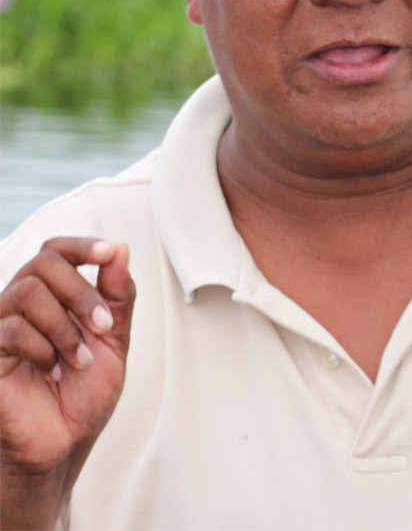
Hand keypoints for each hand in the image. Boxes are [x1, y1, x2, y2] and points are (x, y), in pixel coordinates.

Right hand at [1, 237, 135, 528]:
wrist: (64, 444)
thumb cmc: (84, 393)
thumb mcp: (112, 340)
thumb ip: (117, 297)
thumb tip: (121, 250)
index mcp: (51, 298)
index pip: (55, 251)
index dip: (82, 245)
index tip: (111, 253)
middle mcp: (20, 306)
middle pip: (43, 262)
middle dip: (81, 290)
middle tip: (102, 325)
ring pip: (26, 292)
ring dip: (64, 326)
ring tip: (80, 360)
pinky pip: (10, 329)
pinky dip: (43, 349)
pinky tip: (54, 372)